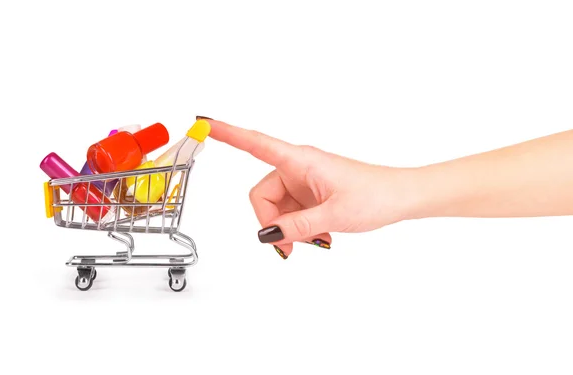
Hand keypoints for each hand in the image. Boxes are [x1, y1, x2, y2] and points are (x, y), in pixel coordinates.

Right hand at [204, 118, 417, 258]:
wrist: (400, 196)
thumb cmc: (375, 194)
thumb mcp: (333, 216)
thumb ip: (296, 227)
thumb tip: (266, 234)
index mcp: (300, 160)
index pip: (256, 144)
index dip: (228, 133)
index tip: (205, 123)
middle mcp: (298, 167)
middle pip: (263, 194)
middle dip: (272, 222)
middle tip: (290, 247)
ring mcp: (304, 180)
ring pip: (277, 207)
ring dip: (289, 228)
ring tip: (315, 239)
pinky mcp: (310, 191)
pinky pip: (291, 211)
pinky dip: (299, 227)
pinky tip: (319, 234)